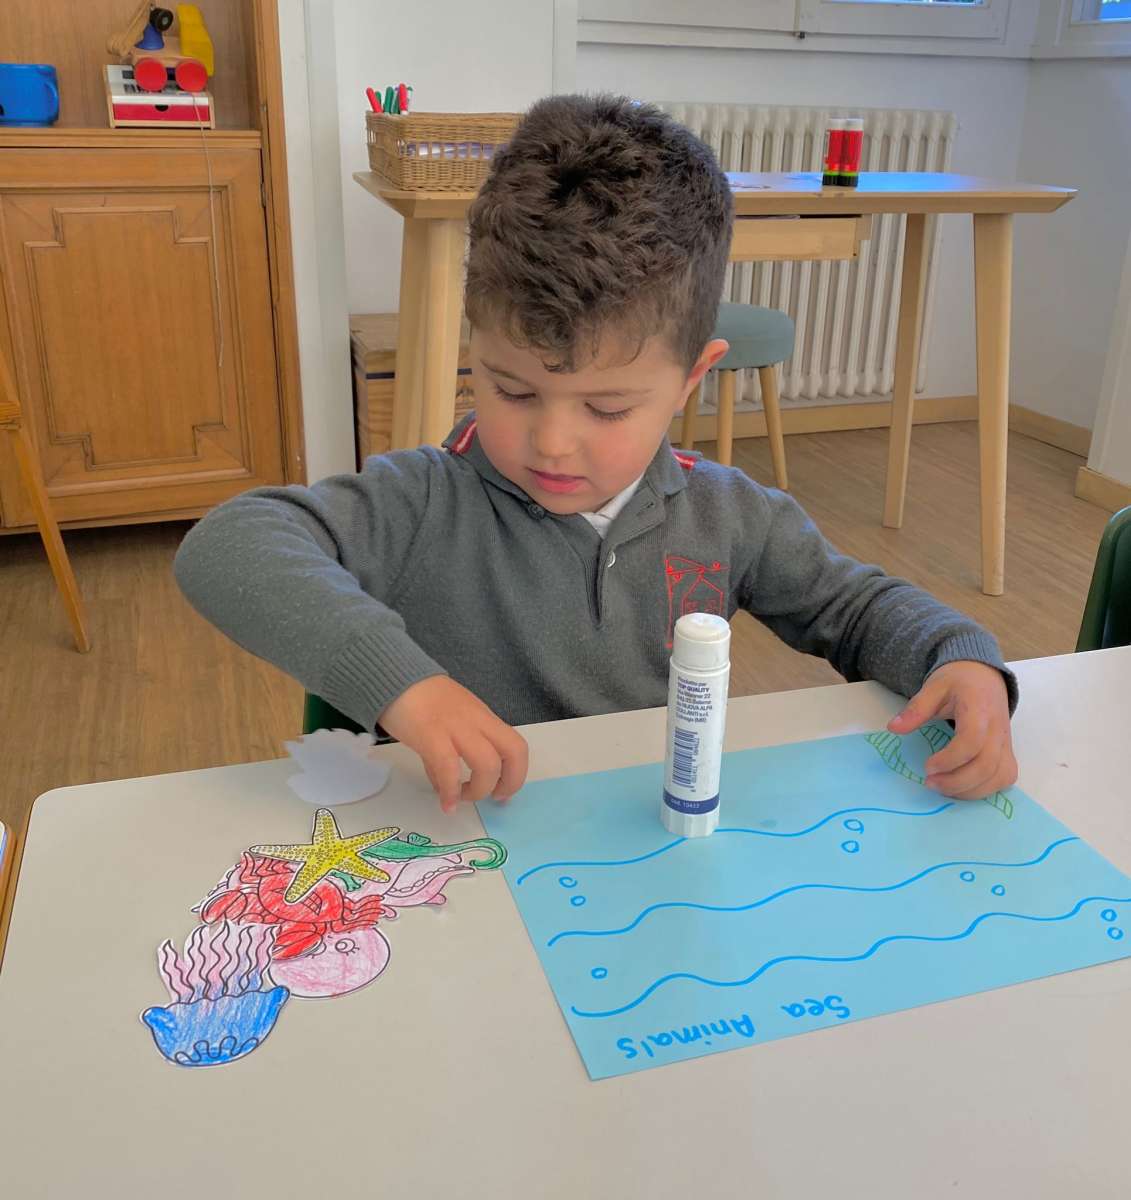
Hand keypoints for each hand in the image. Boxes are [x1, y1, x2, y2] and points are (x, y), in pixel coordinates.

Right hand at [380, 676, 528, 812]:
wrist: (392, 675)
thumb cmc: (419, 698)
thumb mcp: (448, 721)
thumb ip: (452, 751)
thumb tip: (447, 787)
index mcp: (483, 717)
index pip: (516, 745)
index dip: (516, 774)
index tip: (503, 792)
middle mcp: (476, 721)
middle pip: (513, 752)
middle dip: (508, 783)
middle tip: (491, 797)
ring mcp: (455, 726)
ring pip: (487, 763)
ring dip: (478, 790)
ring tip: (461, 798)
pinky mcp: (430, 733)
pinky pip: (448, 767)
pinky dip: (450, 792)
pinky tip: (445, 804)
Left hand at [886, 661, 1016, 799]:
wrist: (984, 677)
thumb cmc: (957, 682)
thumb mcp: (933, 688)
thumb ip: (916, 709)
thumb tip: (893, 728)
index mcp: (979, 709)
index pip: (971, 741)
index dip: (949, 759)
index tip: (927, 766)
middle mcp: (998, 729)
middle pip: (986, 765)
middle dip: (956, 781)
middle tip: (929, 782)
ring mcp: (1006, 742)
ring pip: (999, 776)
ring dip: (970, 790)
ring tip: (942, 787)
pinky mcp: (1007, 752)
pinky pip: (1004, 777)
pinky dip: (985, 789)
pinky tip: (961, 788)